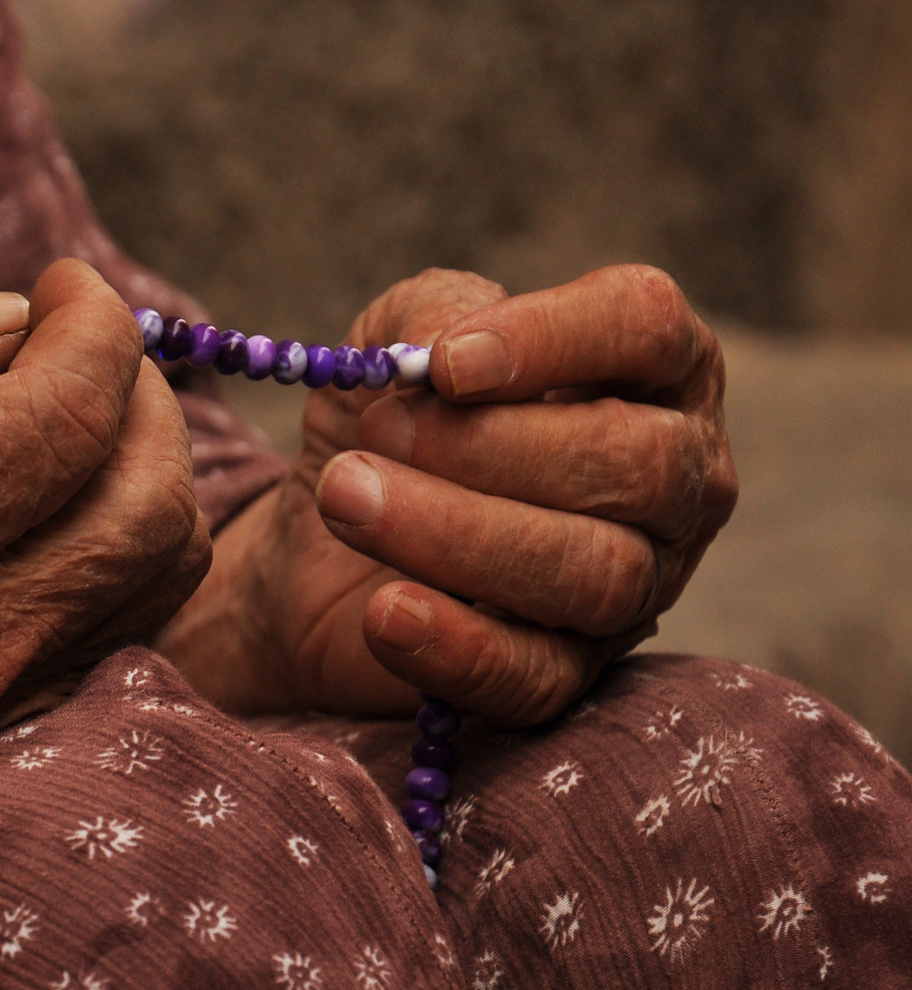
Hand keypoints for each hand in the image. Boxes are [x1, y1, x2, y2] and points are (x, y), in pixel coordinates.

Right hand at [0, 261, 210, 900]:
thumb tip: (7, 319)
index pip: (62, 419)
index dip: (91, 322)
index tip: (61, 282)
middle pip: (148, 500)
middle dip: (139, 388)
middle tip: (78, 337)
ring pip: (157, 570)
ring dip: (147, 463)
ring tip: (73, 407)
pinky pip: (123, 624)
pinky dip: (120, 538)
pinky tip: (55, 494)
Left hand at [160, 265, 736, 725]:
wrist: (316, 544)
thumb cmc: (387, 421)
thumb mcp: (393, 338)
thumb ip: (431, 311)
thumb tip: (445, 346)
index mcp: (649, 368)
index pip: (647, 327)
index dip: (551, 339)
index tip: (442, 366)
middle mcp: (673, 476)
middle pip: (638, 462)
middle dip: (490, 447)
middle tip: (376, 435)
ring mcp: (639, 585)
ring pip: (598, 574)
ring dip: (458, 535)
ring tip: (347, 500)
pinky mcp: (570, 674)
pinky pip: (540, 677)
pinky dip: (458, 647)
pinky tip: (385, 613)